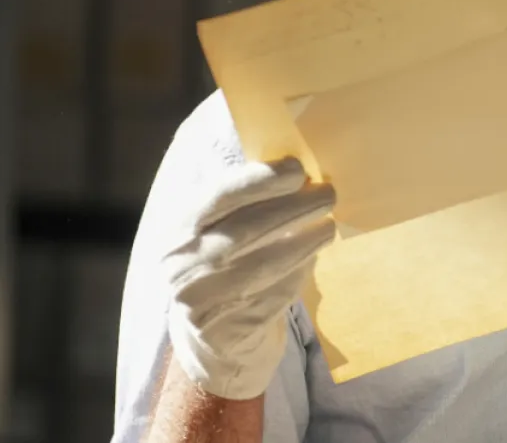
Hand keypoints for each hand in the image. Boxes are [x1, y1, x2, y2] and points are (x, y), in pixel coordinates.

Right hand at [161, 157, 335, 399]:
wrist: (208, 337)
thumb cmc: (221, 266)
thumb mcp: (215, 231)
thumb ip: (243, 203)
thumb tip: (295, 171)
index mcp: (179, 229)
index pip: (219, 197)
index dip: (260, 181)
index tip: (298, 169)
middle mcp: (183, 265)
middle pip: (245, 230)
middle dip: (292, 208)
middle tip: (328, 195)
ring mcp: (202, 302)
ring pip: (263, 265)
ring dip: (304, 242)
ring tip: (328, 226)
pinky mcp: (227, 331)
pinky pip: (273, 295)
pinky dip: (298, 273)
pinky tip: (312, 258)